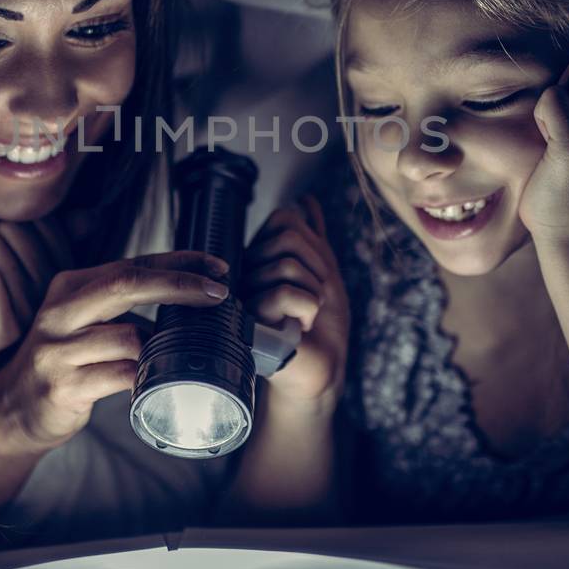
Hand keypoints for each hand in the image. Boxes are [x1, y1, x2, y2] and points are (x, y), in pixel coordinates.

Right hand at [0, 250, 232, 455]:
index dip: (178, 263)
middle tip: (218, 293)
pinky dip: (145, 379)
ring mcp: (57, 350)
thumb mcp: (84, 322)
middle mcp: (59, 311)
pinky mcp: (62, 386)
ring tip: (176, 357)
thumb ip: (124, 306)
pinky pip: (121, 376)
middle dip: (179, 285)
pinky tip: (152, 384)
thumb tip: (191, 297)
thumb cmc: (64, 362)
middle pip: (126, 285)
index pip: (131, 264)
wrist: (12, 409)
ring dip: (161, 347)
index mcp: (69, 287)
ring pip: (129, 337)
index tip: (217, 268)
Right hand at [243, 196, 349, 408]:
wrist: (320, 368)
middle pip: (289, 238)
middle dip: (318, 268)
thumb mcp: (323, 272)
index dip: (314, 244)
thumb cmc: (322, 326)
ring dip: (315, 292)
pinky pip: (283, 293)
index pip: (285, 219)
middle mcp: (247, 271)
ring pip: (287, 265)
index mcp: (262, 257)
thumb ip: (313, 237)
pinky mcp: (248, 318)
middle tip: (316, 298)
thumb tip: (305, 200)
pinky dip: (308, 309)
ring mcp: (245, 293)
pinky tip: (302, 325)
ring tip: (309, 314)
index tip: (319, 276)